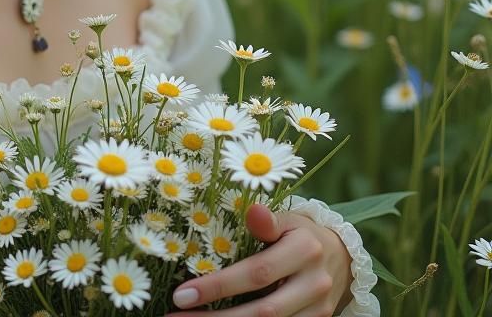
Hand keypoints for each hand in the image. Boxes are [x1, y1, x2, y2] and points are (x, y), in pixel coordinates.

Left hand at [165, 203, 352, 316]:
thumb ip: (267, 221)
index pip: (257, 273)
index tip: (182, 294)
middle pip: (262, 311)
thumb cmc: (300, 232)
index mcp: (304, 251)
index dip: (219, 286)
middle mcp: (314, 285)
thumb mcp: (287, 218)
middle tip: (176, 316)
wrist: (341, 256)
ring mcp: (318, 310)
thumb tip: (253, 212)